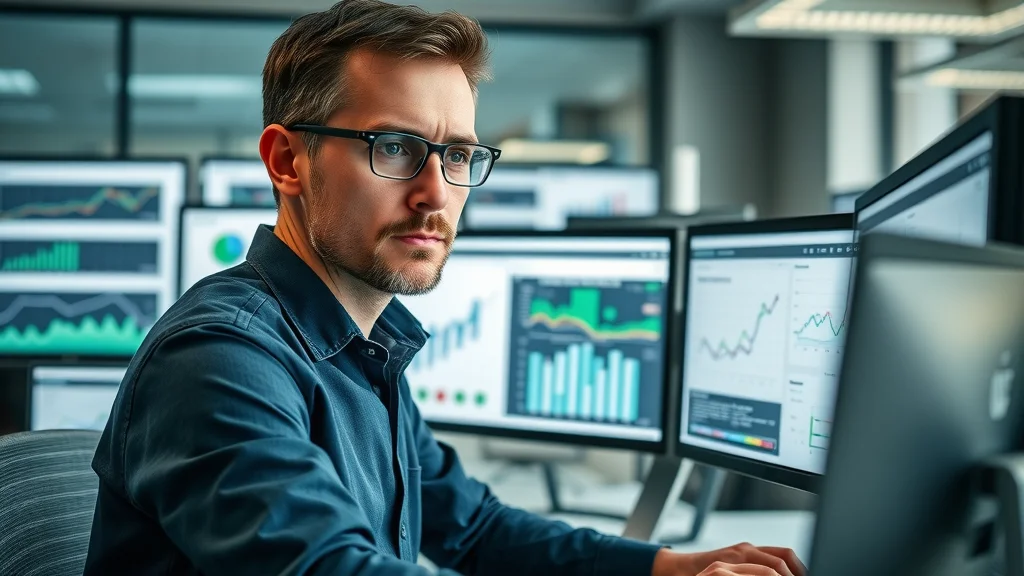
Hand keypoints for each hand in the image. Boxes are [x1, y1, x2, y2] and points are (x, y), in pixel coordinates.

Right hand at [652, 543, 805, 575]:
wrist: (679, 570)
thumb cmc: (707, 575)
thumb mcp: (736, 572)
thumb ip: (753, 572)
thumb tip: (776, 575)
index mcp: (752, 552)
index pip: (785, 555)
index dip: (800, 567)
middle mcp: (748, 549)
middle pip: (784, 556)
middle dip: (798, 572)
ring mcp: (738, 554)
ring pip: (774, 563)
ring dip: (786, 575)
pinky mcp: (728, 561)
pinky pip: (758, 569)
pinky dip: (770, 575)